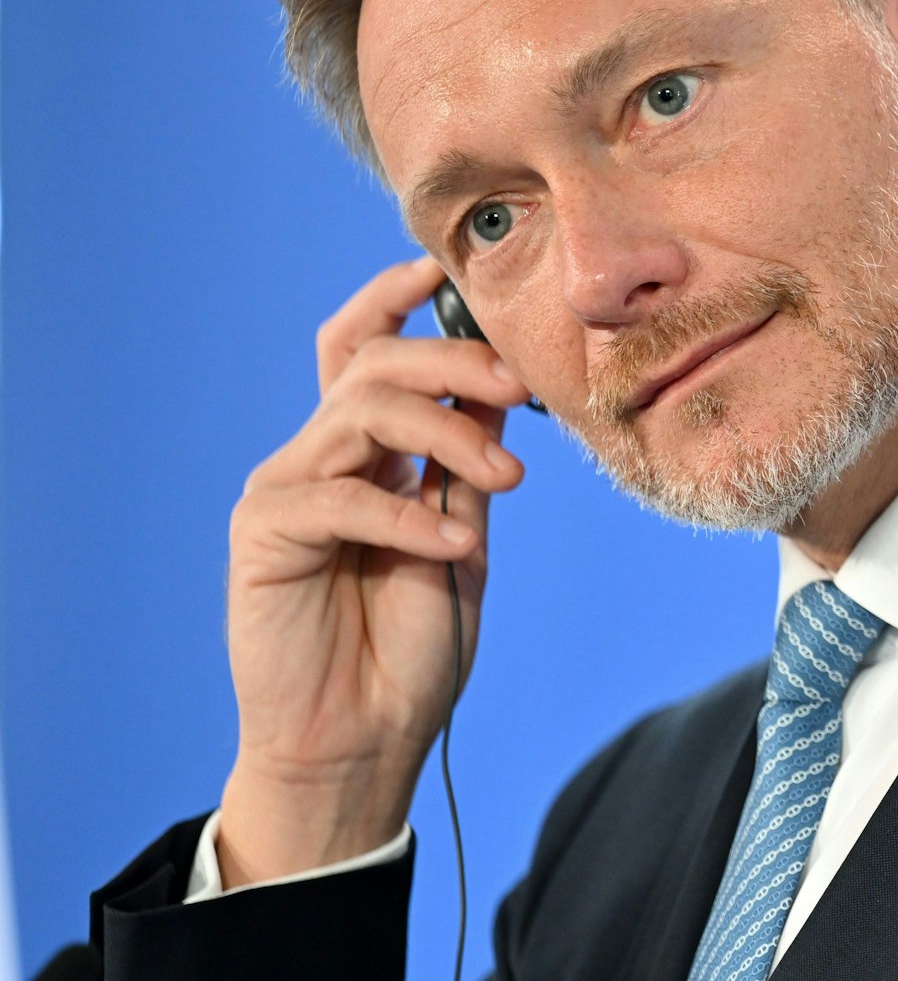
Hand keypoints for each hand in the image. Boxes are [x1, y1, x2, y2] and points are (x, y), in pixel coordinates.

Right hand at [215, 257, 530, 886]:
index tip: (445, 269)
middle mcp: (321, 456)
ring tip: (505, 480)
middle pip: (373, 362)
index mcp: (366, 452)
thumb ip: (468, 465)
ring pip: (363, 408)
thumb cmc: (412, 649)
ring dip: (448, 433)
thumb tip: (501, 385)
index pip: (362, 348)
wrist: (365, 741)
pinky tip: (449, 545)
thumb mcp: (462, 537)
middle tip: (520, 386)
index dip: (395, 300)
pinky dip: (407, 512)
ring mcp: (288, 488)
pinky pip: (341, 494)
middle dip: (454, 359)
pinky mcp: (264, 532)